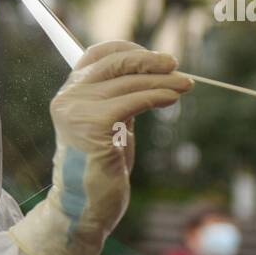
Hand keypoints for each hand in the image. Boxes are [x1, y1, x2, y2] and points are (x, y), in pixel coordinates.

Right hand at [9, 42, 192, 254]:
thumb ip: (119, 97)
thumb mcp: (110, 123)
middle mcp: (68, 97)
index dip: (128, 49)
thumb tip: (151, 71)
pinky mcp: (93, 124)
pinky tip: (173, 98)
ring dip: (163, 80)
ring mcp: (78, 109)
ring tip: (186, 84)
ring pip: (129, 81)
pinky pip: (135, 100)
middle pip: (114, 62)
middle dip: (149, 60)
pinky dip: (158, 95)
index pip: (96, 54)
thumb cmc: (101, 167)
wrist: (86, 205)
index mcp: (68, 93)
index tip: (155, 58)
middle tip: (176, 65)